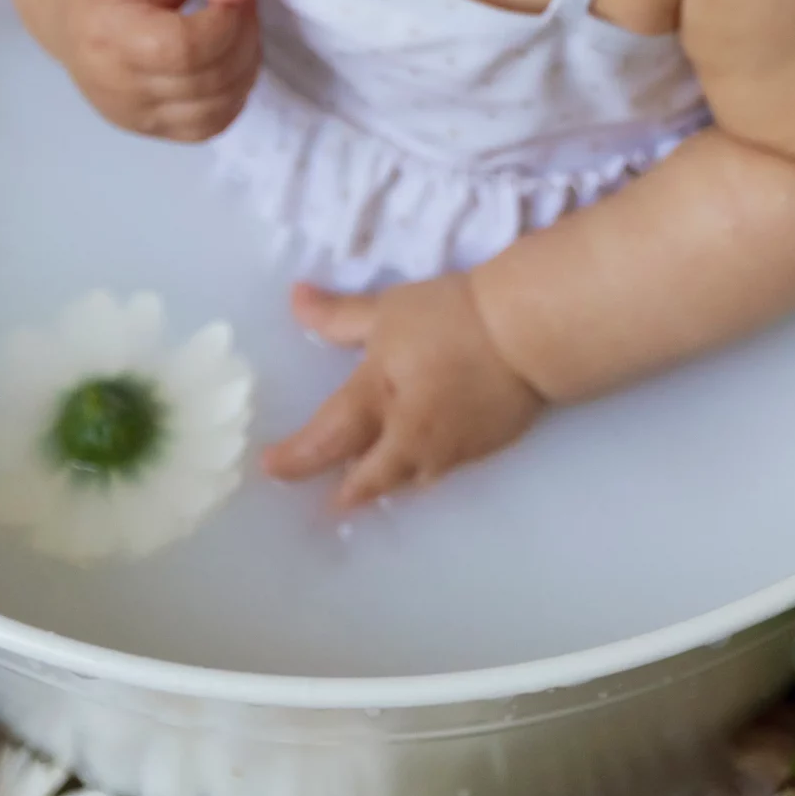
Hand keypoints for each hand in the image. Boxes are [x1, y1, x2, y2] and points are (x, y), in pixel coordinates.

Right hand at [31, 0, 257, 140]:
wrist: (71, 10)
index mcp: (109, 35)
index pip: (186, 48)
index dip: (227, 20)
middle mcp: (117, 88)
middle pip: (208, 79)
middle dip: (243, 35)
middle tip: (240, 1)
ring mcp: (133, 117)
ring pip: (218, 108)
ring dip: (246, 64)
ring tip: (234, 27)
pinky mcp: (149, 130)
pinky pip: (210, 127)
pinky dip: (233, 95)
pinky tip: (227, 61)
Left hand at [262, 274, 543, 509]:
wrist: (526, 336)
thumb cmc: (451, 318)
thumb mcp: (387, 309)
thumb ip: (338, 315)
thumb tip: (294, 298)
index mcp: (376, 402)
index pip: (323, 441)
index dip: (294, 458)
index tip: (269, 468)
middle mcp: (405, 440)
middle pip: (364, 481)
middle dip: (342, 491)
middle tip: (326, 497)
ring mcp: (445, 452)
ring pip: (403, 482)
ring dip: (380, 485)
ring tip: (365, 483)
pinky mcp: (479, 452)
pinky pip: (438, 472)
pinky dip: (418, 471)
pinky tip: (419, 461)